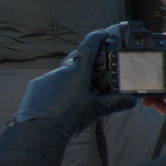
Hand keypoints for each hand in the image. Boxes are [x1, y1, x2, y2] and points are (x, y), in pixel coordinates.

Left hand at [14, 29, 136, 135]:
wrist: (39, 132)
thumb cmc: (68, 119)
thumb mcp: (95, 110)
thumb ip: (114, 102)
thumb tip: (131, 100)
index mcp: (76, 71)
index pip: (88, 46)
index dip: (97, 37)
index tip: (103, 33)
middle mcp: (60, 71)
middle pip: (75, 59)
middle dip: (86, 60)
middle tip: (95, 66)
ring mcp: (45, 78)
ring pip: (62, 72)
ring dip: (71, 77)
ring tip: (79, 89)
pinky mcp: (35, 87)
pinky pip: (49, 82)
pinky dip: (58, 86)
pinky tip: (62, 98)